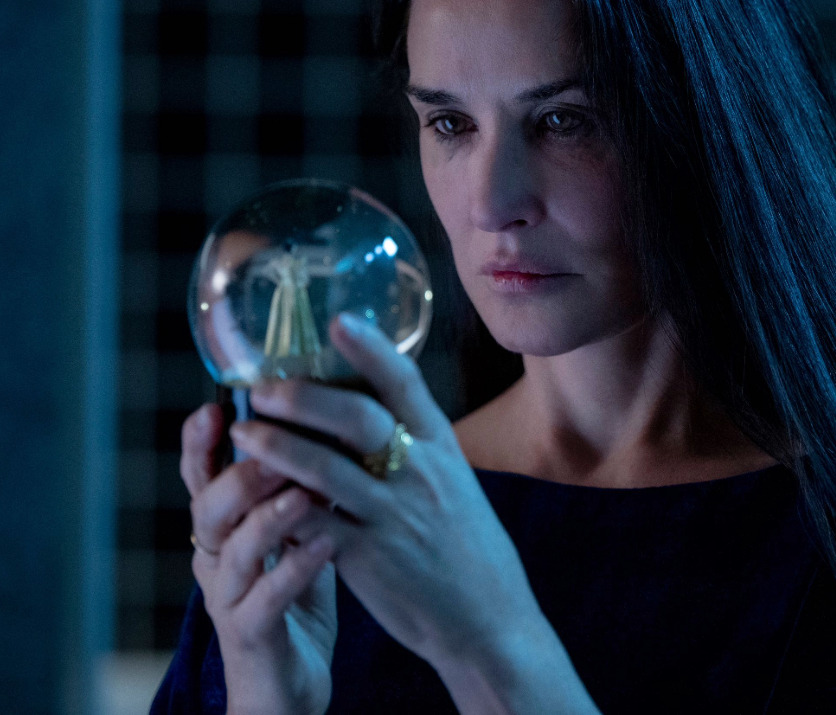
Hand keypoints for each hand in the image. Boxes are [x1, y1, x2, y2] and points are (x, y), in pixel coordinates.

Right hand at [180, 403, 336, 714]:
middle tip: (275, 443)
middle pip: (210, 507)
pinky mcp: (254, 638)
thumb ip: (297, 482)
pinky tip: (327, 546)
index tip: (214, 405)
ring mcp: (231, 599)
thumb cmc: (295, 594)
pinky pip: (266, 601)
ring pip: (235, 551)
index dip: (202, 443)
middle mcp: (217, 558)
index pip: (204, 475)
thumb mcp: (294, 531)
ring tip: (304, 492)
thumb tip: (328, 416)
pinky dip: (295, 571)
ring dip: (269, 517)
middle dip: (242, 473)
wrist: (290, 684)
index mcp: (226, 527)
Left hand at [230, 313, 543, 671]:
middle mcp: (421, 472)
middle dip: (304, 396)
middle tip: (263, 386)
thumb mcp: (452, 480)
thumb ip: (412, 445)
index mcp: (441, 446)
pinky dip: (284, 508)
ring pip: (327, 469)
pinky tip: (256, 498)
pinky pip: (317, 525)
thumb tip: (362, 403)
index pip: (405, 383)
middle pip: (358, 417)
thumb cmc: (465, 546)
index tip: (338, 319)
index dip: (371, 348)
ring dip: (278, 447)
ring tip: (244, 432)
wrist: (490, 618)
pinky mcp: (372, 559)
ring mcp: (396, 515)